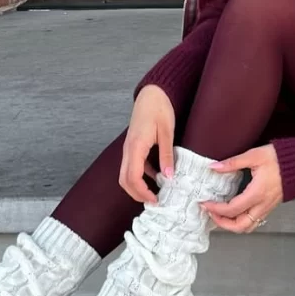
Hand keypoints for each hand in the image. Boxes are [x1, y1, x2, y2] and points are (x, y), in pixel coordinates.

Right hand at [119, 85, 174, 203]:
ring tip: (155, 193)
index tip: (155, 200)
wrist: (152, 94)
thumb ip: (167, 155)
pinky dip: (141, 176)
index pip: (132, 177)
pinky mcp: (133, 146)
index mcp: (136, 146)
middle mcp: (128, 149)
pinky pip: (132, 166)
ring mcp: (129, 148)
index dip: (142, 192)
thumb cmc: (159, 108)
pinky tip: (157, 176)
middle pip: (124, 180)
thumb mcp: (167, 132)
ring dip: (137, 186)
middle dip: (136, 194)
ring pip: (126, 174)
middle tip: (154, 201)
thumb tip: (169, 176)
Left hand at [202, 145, 283, 233]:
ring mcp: (268, 207)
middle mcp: (262, 205)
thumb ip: (233, 163)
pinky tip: (235, 211)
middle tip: (210, 213)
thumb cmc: (281, 158)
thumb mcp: (254, 155)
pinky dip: (241, 221)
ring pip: (248, 227)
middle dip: (222, 223)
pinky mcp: (271, 206)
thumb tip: (214, 167)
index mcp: (257, 194)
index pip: (232, 209)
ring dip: (232, 225)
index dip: (215, 209)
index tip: (205, 203)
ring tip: (220, 215)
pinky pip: (254, 221)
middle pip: (240, 226)